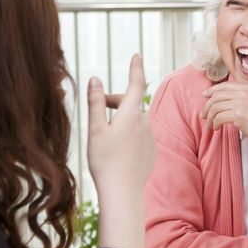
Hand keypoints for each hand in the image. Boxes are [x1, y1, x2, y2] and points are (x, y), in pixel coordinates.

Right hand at [87, 53, 155, 247]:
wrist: (123, 192)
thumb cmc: (105, 161)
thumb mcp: (95, 129)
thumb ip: (96, 103)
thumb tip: (96, 78)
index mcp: (130, 114)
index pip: (136, 83)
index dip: (135, 68)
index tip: (137, 55)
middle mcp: (145, 122)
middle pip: (129, 104)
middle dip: (114, 103)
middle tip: (97, 113)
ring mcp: (150, 137)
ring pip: (134, 121)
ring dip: (121, 122)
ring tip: (105, 141)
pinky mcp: (152, 150)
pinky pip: (139, 136)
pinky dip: (128, 137)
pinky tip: (117, 153)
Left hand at [200, 82, 247, 164]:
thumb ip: (245, 99)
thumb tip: (229, 103)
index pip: (225, 86)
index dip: (212, 90)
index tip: (205, 96)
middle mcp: (243, 93)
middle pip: (217, 96)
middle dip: (207, 106)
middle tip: (203, 115)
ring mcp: (240, 103)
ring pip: (215, 107)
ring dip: (209, 117)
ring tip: (210, 125)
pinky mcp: (237, 114)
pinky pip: (218, 117)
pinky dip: (214, 123)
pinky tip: (216, 128)